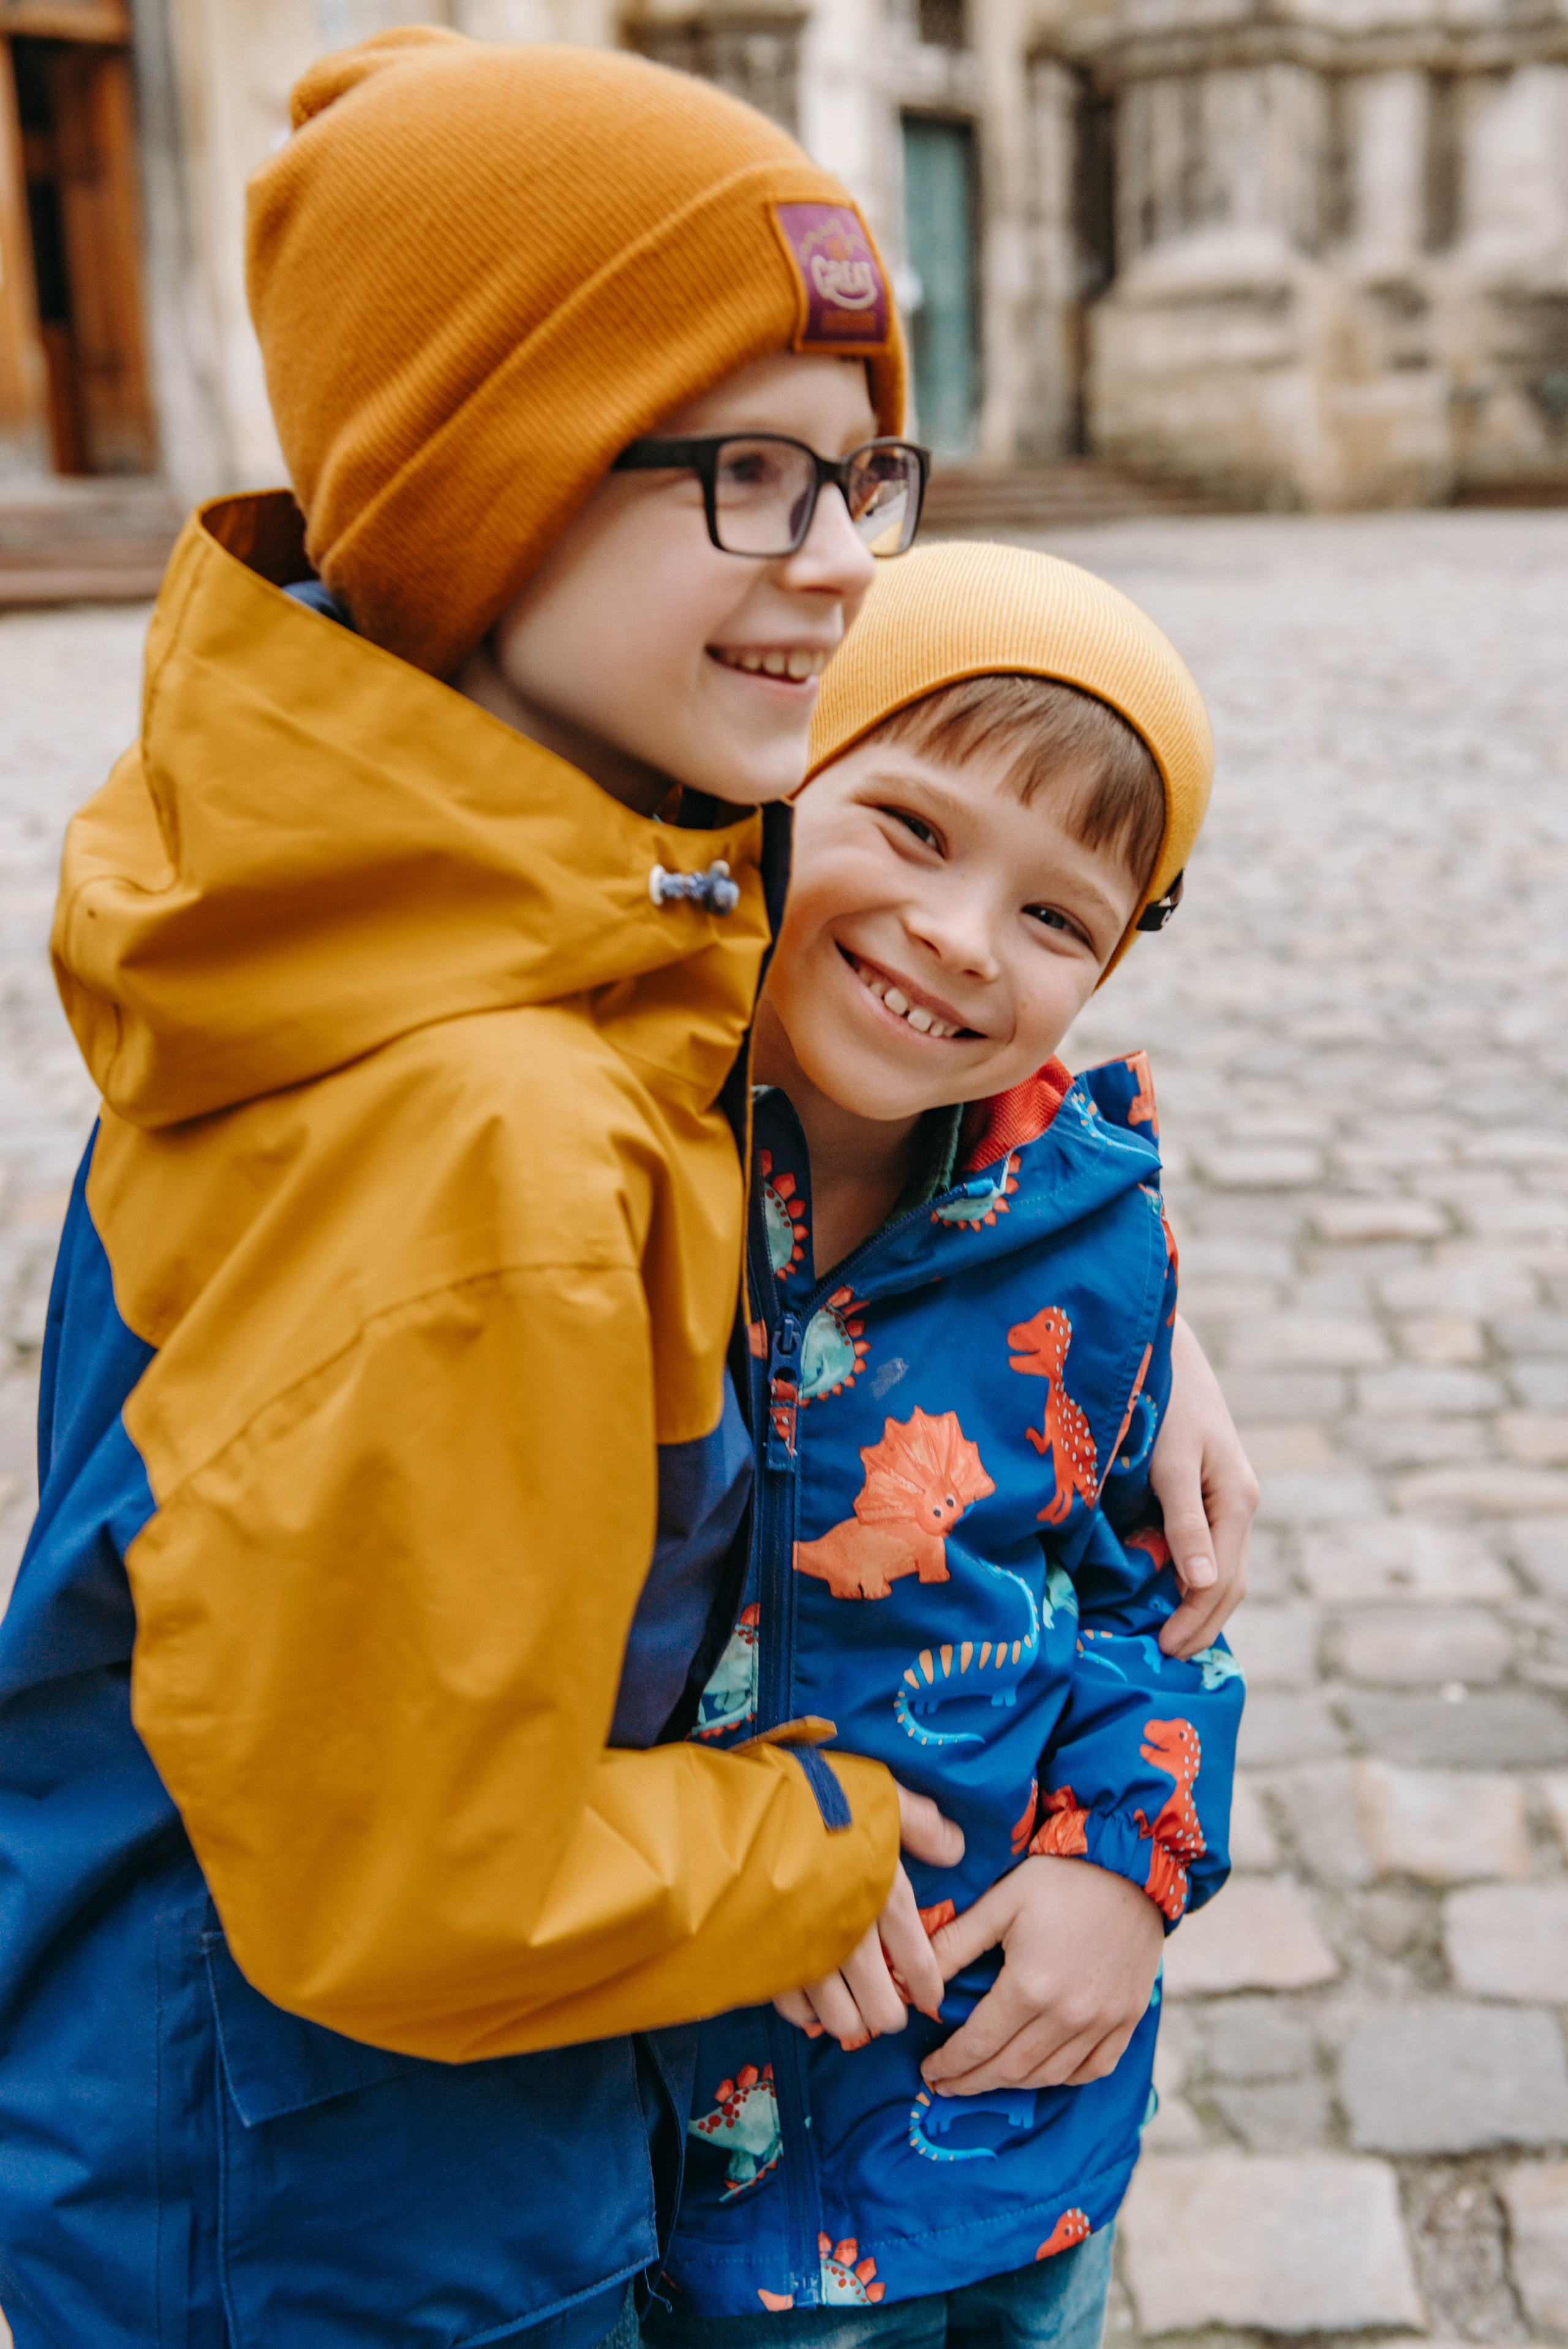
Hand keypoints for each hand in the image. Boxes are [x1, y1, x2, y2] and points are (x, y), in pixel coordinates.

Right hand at [774, 1782, 963, 2050]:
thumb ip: (918, 1823)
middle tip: (887, 2008)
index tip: (929, 1998)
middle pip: (881, 2007)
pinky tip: (811, 2002)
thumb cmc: (813, 1801)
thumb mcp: (876, 1795)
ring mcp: (808, 1955)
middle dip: (888, 2014)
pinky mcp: (770, 1962)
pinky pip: (794, 2010)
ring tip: (852, 2012)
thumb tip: (954, 1848)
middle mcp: (852, 1937)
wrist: (741, 1818)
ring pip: (840, 2019)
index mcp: (884, 1898)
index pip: (917, 1962)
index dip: (926, 1987)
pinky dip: (807, 2012)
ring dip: (850, 2020)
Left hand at [921, 1855, 1162, 2093]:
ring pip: (1049, 2076)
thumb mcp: (999, 1903)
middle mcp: (1067, 2015)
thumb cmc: (1059, 1879)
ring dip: (1011, 2084)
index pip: (979, 2044)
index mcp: (1029, 1986)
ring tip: (985, 2078)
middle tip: (947, 2084)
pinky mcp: (1127, 2020)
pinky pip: (1094, 2069)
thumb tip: (910, 1980)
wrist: (1130, 1868)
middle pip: (1010, 2069)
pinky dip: (1064, 2078)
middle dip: (972, 2082)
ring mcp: (1102, 2022)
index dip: (950, 2064)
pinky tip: (1042, 2072)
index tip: (929, 2071)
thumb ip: (954, 1944)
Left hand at [1151, 1313, 1258, 1658]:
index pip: (1222, 1581)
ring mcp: (1225, 1497)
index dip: (1195, 1621)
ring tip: (1168, 1637)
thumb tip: (1202, 1583)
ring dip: (1199, 1606)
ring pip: (1221, 1566)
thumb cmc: (1165, 1400)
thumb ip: (1185, 1520)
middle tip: (1165, 1658)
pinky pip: (1206, 1546)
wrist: (1166, 1348)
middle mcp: (1238, 1503)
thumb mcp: (1172, 1463)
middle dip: (1201, 1624)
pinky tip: (1168, 1592)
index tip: (1163, 1650)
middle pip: (1229, 1582)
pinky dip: (1191, 1577)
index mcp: (1236, 1501)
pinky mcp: (1206, 1489)